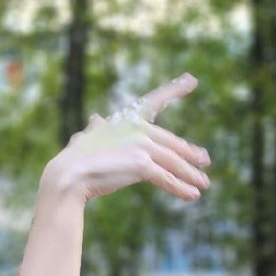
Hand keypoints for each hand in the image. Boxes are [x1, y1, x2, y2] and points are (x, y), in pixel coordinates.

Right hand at [41, 74, 212, 203]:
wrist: (69, 175)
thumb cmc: (76, 158)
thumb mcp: (88, 137)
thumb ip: (96, 128)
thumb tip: (95, 118)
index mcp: (127, 119)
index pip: (154, 101)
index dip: (174, 89)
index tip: (191, 79)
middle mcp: (138, 128)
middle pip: (172, 143)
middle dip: (191, 154)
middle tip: (205, 160)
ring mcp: (142, 145)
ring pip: (174, 162)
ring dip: (191, 175)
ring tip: (203, 184)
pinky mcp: (142, 165)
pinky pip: (167, 178)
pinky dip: (181, 188)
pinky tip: (191, 196)